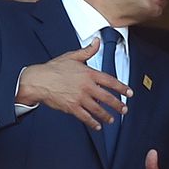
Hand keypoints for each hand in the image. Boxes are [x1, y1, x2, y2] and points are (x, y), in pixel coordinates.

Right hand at [17, 38, 132, 129]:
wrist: (38, 80)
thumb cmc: (54, 68)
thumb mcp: (72, 56)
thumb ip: (87, 51)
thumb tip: (97, 41)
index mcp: (88, 73)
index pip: (110, 81)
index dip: (122, 88)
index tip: (129, 93)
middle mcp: (86, 86)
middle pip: (107, 97)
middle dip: (118, 105)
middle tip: (124, 109)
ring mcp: (79, 98)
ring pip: (98, 109)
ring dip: (107, 116)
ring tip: (112, 119)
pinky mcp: (72, 107)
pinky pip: (85, 117)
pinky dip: (93, 123)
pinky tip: (98, 126)